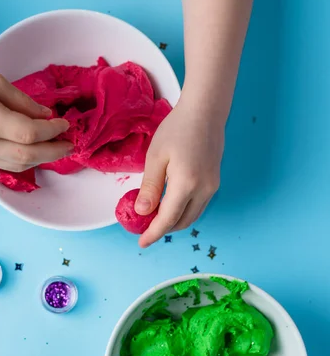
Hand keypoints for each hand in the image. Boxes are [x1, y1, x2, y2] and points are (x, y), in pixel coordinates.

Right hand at [0, 61, 72, 170]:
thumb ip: (22, 101)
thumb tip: (46, 116)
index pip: (32, 133)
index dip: (53, 131)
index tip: (65, 124)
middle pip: (28, 156)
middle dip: (53, 151)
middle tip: (69, 144)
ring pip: (17, 165)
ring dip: (41, 159)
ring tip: (55, 149)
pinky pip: (3, 165)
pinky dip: (23, 161)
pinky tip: (33, 152)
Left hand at [135, 98, 224, 247]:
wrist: (205, 112)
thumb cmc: (176, 130)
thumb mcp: (156, 158)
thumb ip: (149, 187)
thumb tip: (142, 213)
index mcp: (186, 184)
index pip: (167, 219)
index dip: (153, 233)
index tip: (141, 243)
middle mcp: (204, 190)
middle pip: (182, 222)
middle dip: (162, 230)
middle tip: (143, 229)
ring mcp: (212, 187)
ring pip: (192, 216)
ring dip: (173, 222)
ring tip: (154, 218)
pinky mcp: (215, 182)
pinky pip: (198, 205)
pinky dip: (183, 211)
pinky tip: (168, 205)